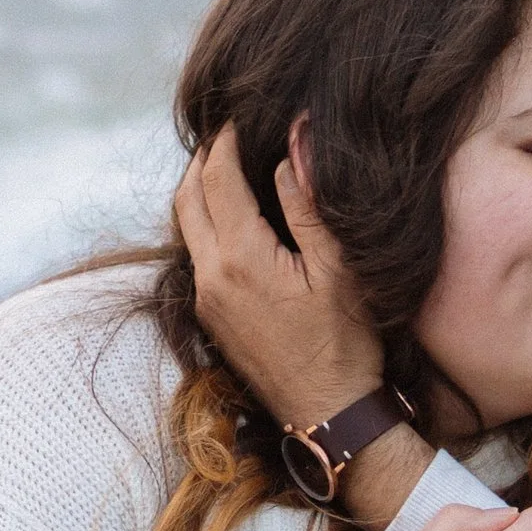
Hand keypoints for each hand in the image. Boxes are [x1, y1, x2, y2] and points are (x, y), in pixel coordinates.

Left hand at [174, 127, 383, 433]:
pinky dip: (205, 221)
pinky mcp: (211, 318)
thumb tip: (294, 140)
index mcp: (240, 258)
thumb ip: (309, 202)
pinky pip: (197, 254)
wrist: (328, 415)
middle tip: (226, 132)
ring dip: (199, 190)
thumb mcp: (337, 268)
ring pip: (186, 226)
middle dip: (202, 159)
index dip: (225, 139)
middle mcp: (211, 277)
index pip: (217, 177)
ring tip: (226, 165)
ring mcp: (206, 300)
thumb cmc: (345, 343)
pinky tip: (233, 216)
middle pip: (187, 197)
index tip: (239, 115)